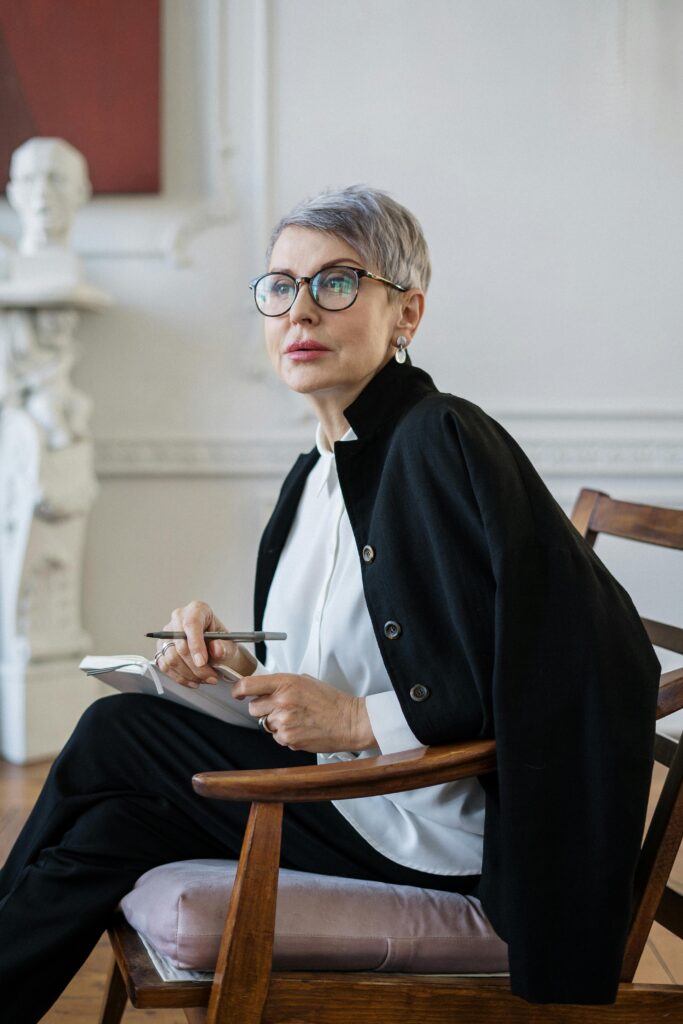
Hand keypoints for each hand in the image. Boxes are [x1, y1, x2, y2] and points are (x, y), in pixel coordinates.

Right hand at [155, 600, 255, 687]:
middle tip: (211, 676)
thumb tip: (217, 649)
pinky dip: (180, 677)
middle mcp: (179, 619)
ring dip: (189, 674)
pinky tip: (194, 680)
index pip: (191, 624)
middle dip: (196, 666)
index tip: (202, 662)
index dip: (196, 644)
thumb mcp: (229, 643)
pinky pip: (165, 666)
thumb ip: (224, 646)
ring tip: (205, 679)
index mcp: (197, 610)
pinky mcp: (162, 649)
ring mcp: (167, 634)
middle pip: (180, 645)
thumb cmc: (221, 642)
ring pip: (171, 658)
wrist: (216, 649)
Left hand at [232, 672, 375, 752]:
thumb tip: (264, 688)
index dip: (238, 689)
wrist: (349, 721)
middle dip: (263, 708)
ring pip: (265, 724)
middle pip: (253, 708)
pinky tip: (301, 728)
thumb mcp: (305, 681)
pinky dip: (286, 735)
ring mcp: (284, 722)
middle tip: (280, 708)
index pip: (249, 685)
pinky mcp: (289, 739)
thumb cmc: (331, 701)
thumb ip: (282, 683)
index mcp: (286, 683)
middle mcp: (282, 701)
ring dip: (276, 722)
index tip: (238, 692)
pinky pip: (277, 737)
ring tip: (297, 719)